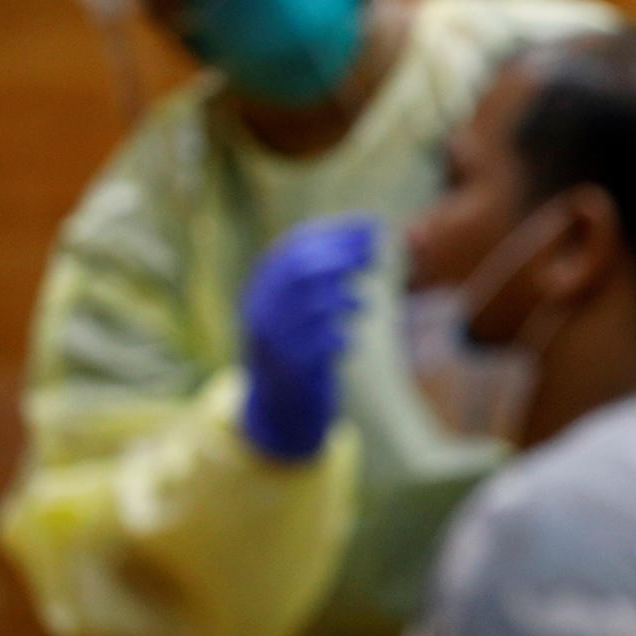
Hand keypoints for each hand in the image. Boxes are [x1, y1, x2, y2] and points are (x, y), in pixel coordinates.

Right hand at [241, 216, 377, 458]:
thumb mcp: (299, 311)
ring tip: (362, 305)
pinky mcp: (290, 371)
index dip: (335, 234)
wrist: (278, 410)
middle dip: (342, 257)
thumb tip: (366, 239)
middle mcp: (261, 312)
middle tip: (375, 254)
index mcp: (261, 291)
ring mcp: (273, 342)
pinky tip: (350, 343)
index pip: (294, 249)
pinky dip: (339, 340)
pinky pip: (319, 347)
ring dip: (343, 300)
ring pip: (310, 307)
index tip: (371, 225)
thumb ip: (321, 279)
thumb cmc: (298, 350)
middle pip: (301, 271)